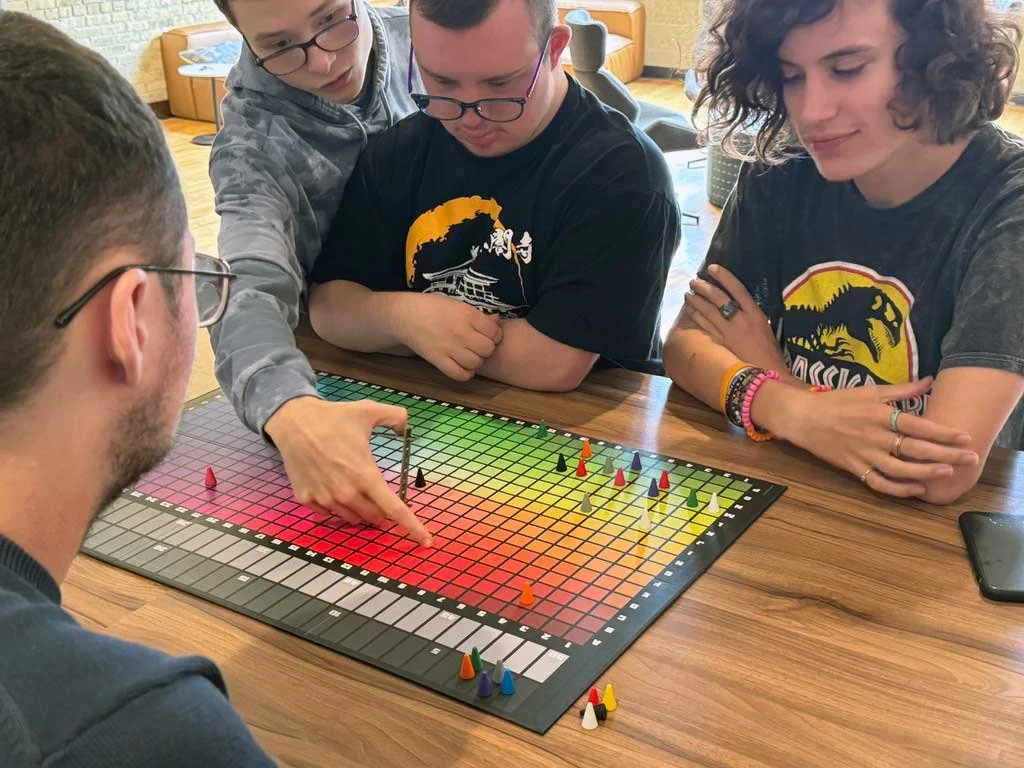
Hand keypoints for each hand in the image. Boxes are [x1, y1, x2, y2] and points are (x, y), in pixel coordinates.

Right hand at [265, 396, 431, 545]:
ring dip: (361, 510)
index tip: (426, 541)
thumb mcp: (369, 410)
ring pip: (353, 518)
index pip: (395, 509)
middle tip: (377, 493)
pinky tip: (334, 488)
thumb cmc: (333, 417)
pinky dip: (338, 507)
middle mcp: (346, 493)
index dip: (413, 526)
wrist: (294, 421)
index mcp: (365, 475)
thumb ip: (396, 417)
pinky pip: (330, 514)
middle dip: (382, 511)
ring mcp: (325, 499)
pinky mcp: (307, 500)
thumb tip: (407, 426)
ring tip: (355, 487)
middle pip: (375, 517)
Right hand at [394, 294, 502, 380]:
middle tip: (478, 346)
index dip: (495, 336)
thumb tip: (498, 321)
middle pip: (488, 350)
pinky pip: (460, 374)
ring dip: (475, 361)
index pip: (495, 333)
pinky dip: (465, 373)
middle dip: (486, 349)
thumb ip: (479, 316)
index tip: (488, 335)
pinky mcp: (438, 360)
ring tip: (469, 355)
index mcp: (468, 315)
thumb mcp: (459, 305)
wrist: (406, 315)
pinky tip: (462, 366)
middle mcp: (461, 332)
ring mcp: (449, 348)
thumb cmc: (434, 308)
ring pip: (475, 363)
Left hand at [683, 265, 789, 374]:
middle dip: (704, 288)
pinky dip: (696, 317)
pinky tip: (689, 311)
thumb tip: (737, 305)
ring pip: (709, 312)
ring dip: (696, 301)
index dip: (724, 277)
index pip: (738, 289)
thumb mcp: (766, 328)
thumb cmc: (770, 353)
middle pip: (719, 299)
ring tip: (688, 294)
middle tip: (694, 281)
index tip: (712, 268)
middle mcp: (742, 321)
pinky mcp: (721, 345)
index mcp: (756, 314)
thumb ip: (751, 315)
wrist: (769, 376)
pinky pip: (706, 327)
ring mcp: (730, 333)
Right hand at [769, 377, 979, 497]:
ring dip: (926, 472)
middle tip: (970, 458)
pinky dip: (899, 489)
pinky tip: (916, 488)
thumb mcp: (869, 391)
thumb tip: (929, 381)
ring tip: (947, 472)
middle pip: (915, 449)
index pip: (918, 425)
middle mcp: (874, 436)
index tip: (964, 437)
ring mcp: (863, 454)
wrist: (802, 417)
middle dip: (946, 454)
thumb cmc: (836, 401)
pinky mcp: (853, 468)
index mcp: (879, 414)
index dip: (943, 432)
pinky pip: (879, 483)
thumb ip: (901, 390)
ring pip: (900, 469)